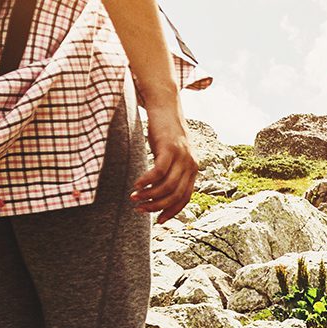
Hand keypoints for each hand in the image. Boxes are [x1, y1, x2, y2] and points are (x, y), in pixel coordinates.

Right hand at [130, 102, 196, 223]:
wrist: (165, 106)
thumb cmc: (164, 133)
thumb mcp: (171, 154)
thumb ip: (170, 171)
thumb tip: (158, 192)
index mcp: (193, 169)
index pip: (185, 198)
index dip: (172, 212)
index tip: (158, 221)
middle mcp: (191, 164)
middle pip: (175, 195)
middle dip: (156, 206)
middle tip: (139, 210)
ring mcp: (181, 156)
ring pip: (166, 186)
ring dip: (149, 195)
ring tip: (134, 198)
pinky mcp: (170, 148)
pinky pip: (158, 172)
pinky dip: (146, 181)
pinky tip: (136, 185)